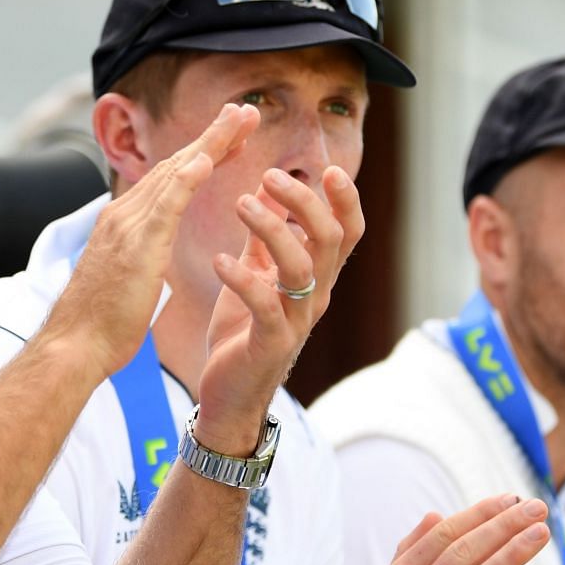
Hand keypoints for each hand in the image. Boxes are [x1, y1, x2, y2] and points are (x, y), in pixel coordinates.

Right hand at [46, 103, 257, 378]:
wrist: (74, 347)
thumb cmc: (101, 325)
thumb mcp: (128, 280)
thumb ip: (141, 257)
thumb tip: (151, 253)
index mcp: (124, 224)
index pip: (171, 179)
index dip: (202, 154)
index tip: (231, 138)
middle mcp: (124, 215)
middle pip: (176, 165)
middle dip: (213, 136)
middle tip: (246, 111)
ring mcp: (127, 227)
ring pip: (175, 174)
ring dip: (210, 143)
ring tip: (240, 120)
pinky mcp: (135, 247)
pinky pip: (165, 205)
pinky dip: (187, 178)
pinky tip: (208, 157)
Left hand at [194, 165, 363, 452]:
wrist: (229, 395)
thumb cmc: (242, 332)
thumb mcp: (254, 275)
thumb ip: (263, 237)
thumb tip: (268, 187)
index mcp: (316, 278)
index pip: (347, 233)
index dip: (345, 200)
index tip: (328, 169)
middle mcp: (315, 297)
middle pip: (329, 240)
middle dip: (305, 202)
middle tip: (270, 175)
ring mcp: (296, 322)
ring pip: (301, 267)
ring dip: (271, 229)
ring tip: (239, 204)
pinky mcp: (271, 344)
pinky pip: (265, 306)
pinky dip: (243, 278)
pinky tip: (218, 260)